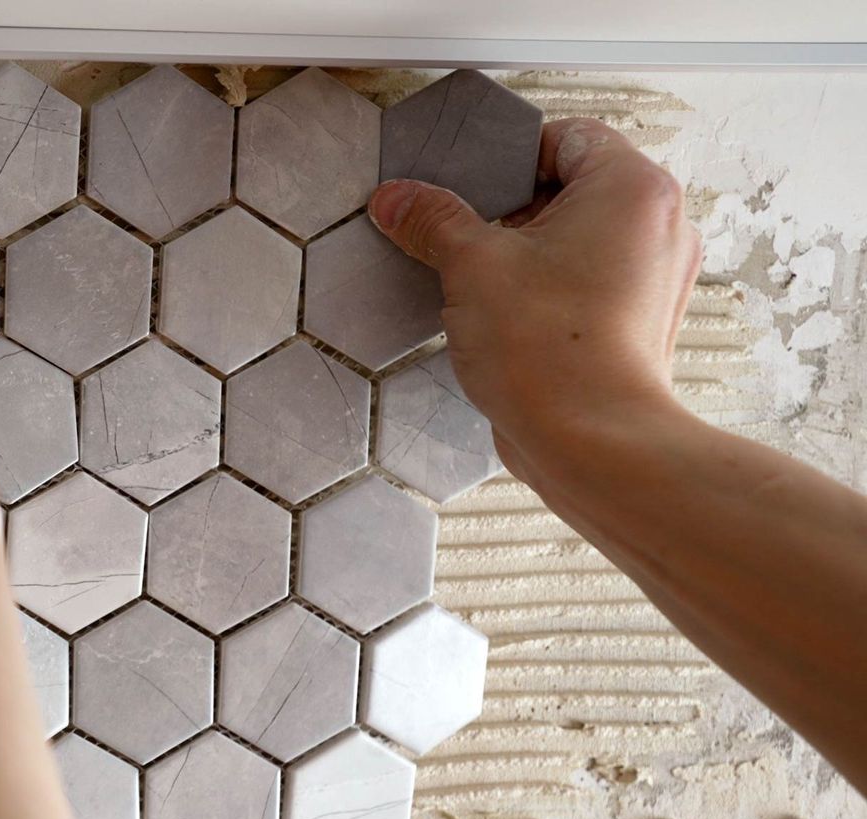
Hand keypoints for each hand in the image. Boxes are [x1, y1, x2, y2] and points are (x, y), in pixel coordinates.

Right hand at [368, 117, 703, 479]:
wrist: (591, 441)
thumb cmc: (552, 351)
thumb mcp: (471, 266)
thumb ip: (433, 220)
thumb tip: (399, 198)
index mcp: (632, 187)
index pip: (566, 135)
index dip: (507, 155)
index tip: (465, 184)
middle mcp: (659, 224)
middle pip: (575, 186)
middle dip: (513, 208)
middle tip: (465, 235)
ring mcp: (656, 276)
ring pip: (583, 237)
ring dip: (530, 251)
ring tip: (484, 281)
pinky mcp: (641, 321)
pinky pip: (592, 281)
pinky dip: (552, 287)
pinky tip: (509, 315)